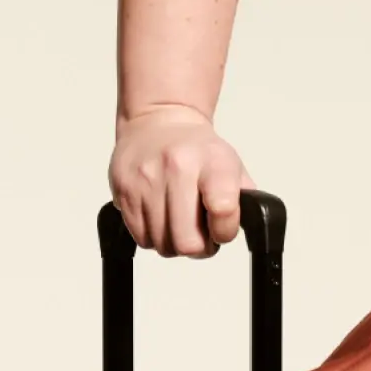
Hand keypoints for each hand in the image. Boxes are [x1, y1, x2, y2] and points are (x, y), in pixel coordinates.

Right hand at [110, 104, 252, 255]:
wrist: (157, 122)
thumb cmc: (196, 148)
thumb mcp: (231, 165)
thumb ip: (243, 199)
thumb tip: (247, 228)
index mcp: (212, 161)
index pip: (223, 211)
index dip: (225, 231)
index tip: (222, 228)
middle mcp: (177, 168)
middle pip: (188, 242)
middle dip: (198, 248)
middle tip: (200, 235)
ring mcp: (147, 180)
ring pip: (162, 244)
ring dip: (174, 243)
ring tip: (178, 222)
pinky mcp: (124, 191)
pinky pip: (141, 238)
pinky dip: (153, 236)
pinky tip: (160, 218)